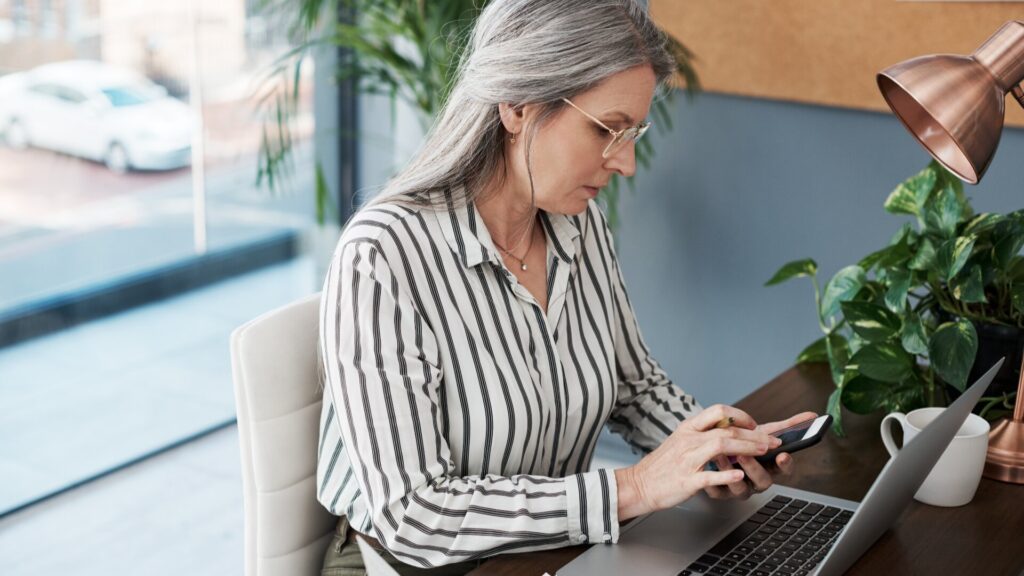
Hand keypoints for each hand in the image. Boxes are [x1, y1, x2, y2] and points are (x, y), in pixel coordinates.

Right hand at [615, 405, 782, 520]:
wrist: (638, 484)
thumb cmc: (662, 465)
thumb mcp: (680, 440)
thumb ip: (702, 433)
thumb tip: (729, 429)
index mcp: (688, 428)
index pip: (719, 411)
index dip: (741, 416)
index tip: (755, 424)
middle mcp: (689, 440)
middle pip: (727, 428)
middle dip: (755, 434)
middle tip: (772, 440)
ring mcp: (688, 459)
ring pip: (721, 446)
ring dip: (747, 447)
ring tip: (764, 451)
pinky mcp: (687, 480)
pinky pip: (709, 475)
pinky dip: (726, 475)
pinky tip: (739, 476)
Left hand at [703, 411, 817, 500]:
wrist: (715, 450)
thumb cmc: (743, 442)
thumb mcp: (763, 432)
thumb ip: (788, 426)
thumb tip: (813, 415)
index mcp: (770, 466)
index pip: (784, 469)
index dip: (785, 464)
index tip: (783, 455)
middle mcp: (757, 480)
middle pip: (763, 481)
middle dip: (755, 468)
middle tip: (746, 454)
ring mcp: (740, 488)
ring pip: (740, 488)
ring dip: (731, 472)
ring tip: (722, 457)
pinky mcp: (720, 492)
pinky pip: (718, 491)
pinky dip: (715, 480)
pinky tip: (710, 466)